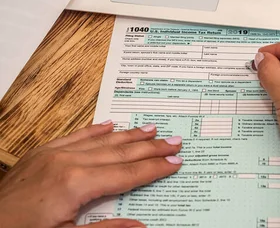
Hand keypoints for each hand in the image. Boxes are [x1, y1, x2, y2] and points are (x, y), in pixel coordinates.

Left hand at [0, 122, 182, 227]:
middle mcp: (69, 161)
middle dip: (151, 147)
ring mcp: (54, 154)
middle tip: (175, 140)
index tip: (176, 161)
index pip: (128, 173)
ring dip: (130, 135)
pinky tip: (111, 124)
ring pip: (102, 140)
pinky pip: (75, 135)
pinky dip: (96, 130)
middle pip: (121, 152)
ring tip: (152, 128)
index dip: (155, 168)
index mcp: (77, 184)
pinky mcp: (41, 152)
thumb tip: (142, 226)